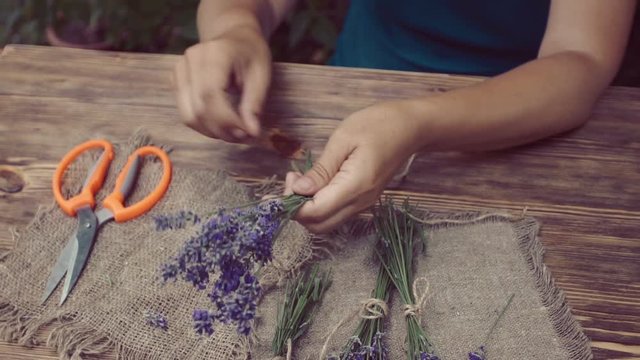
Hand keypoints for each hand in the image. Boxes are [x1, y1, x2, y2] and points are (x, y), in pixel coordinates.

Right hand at [173, 26, 270, 142]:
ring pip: (188, 116)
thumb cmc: (251, 54)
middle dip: (222, 131)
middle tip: (244, 137)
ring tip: (234, 132)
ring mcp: (179, 70)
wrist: (233, 36)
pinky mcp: (175, 81)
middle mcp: (190, 60)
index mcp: (214, 54)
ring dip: (212, 132)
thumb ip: (254, 104)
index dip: (227, 121)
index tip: (247, 134)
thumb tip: (251, 133)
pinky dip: (204, 126)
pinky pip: (186, 113)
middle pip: (198, 109)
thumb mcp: (262, 76)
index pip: (211, 95)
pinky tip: (221, 124)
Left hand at [285, 101, 424, 232]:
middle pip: (319, 226)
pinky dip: (319, 205)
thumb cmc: (378, 125)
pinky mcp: (363, 201)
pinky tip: (316, 183)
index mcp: (355, 186)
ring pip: (326, 223)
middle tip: (292, 181)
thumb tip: (299, 190)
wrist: (410, 128)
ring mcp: (364, 204)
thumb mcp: (343, 139)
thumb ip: (321, 169)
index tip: (289, 179)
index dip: (293, 203)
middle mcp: (360, 202)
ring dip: (307, 209)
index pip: (315, 212)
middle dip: (297, 210)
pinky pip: (336, 213)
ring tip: (302, 180)